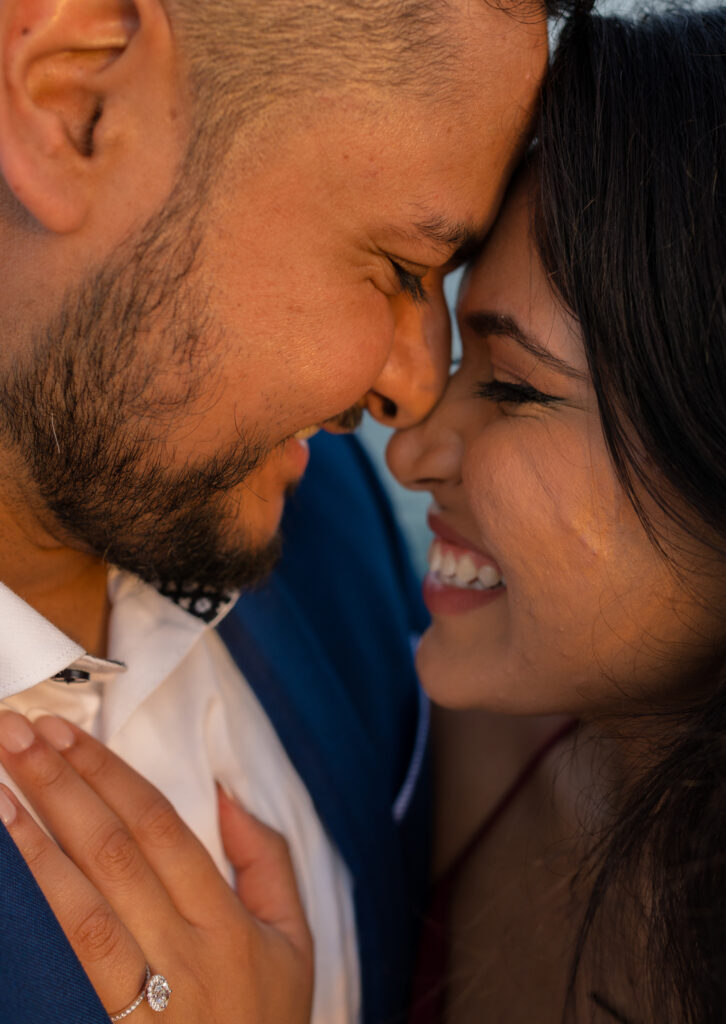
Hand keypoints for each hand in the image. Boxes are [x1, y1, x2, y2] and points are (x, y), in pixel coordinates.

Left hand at [0, 711, 312, 1022]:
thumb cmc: (266, 1023)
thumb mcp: (295, 942)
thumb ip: (269, 861)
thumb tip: (229, 794)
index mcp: (227, 922)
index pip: (160, 828)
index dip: (110, 775)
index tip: (70, 732)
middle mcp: (184, 953)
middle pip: (115, 852)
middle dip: (63, 786)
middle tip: (18, 735)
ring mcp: (143, 1000)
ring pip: (81, 908)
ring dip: (35, 844)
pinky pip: (64, 967)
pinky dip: (34, 914)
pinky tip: (8, 872)